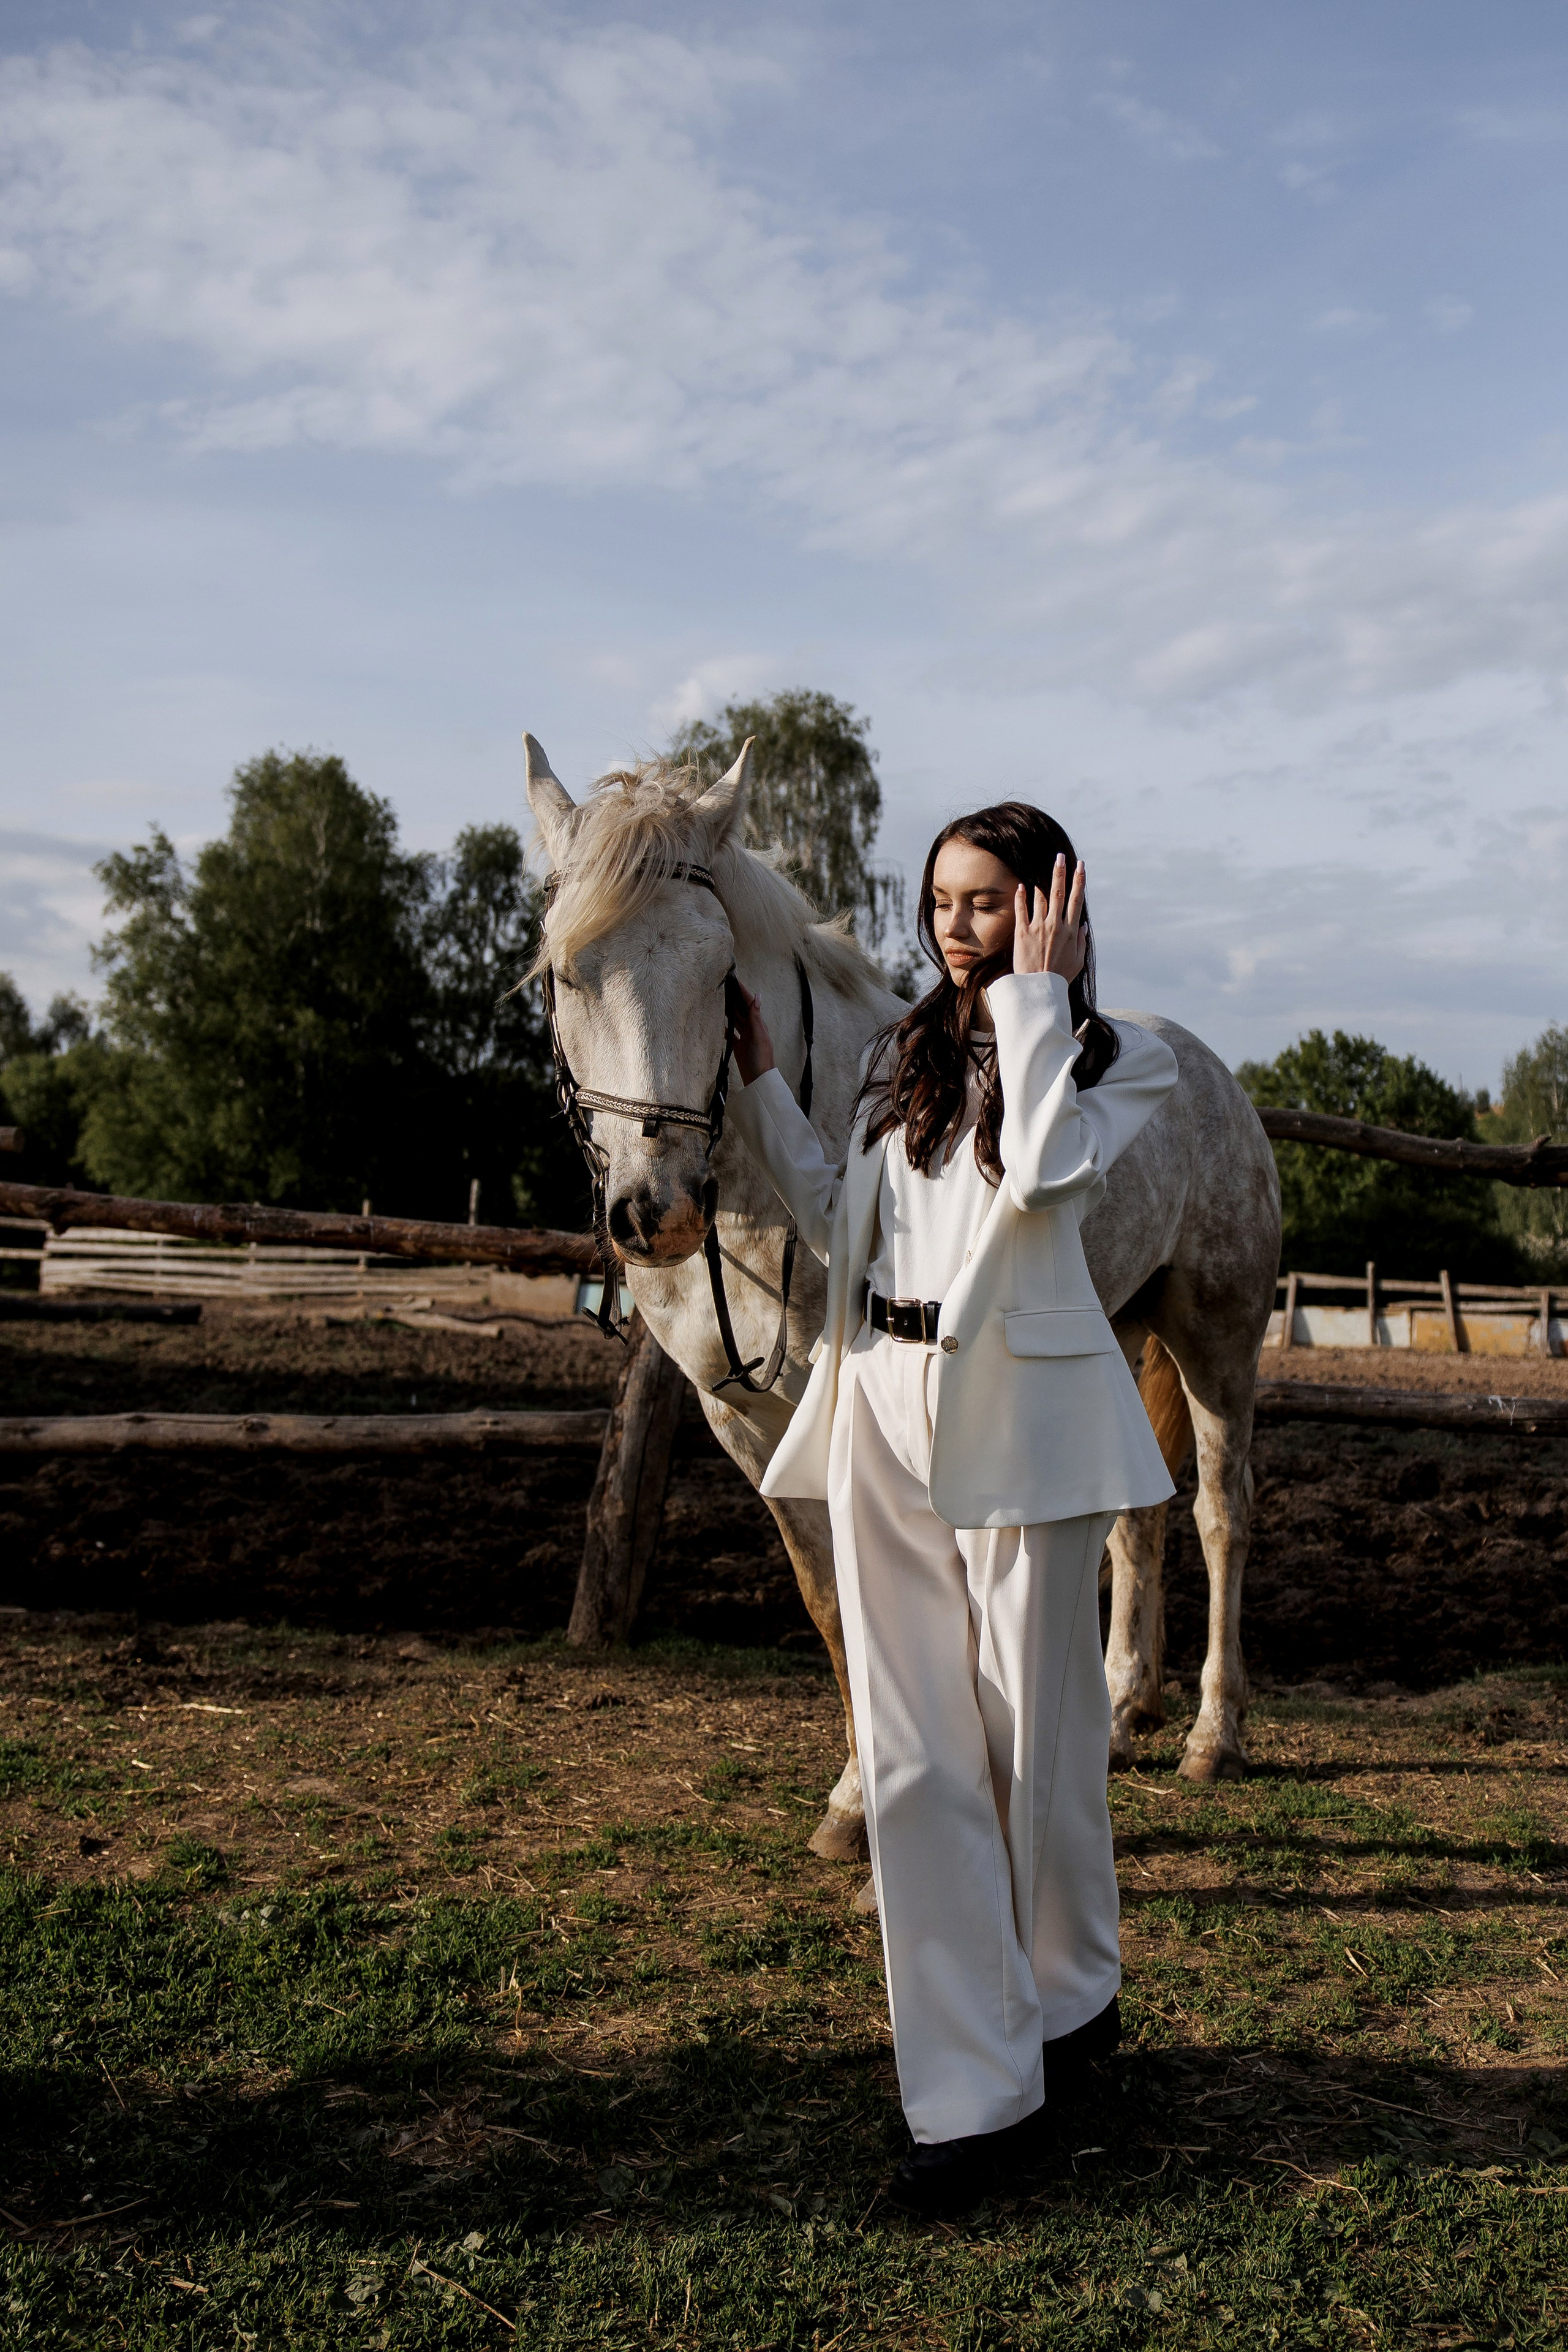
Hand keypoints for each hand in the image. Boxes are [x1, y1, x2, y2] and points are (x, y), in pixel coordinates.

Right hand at [730, 984, 775, 1084]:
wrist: (758, 1079)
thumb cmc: (761, 1058)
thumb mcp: (758, 1035)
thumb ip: (755, 1016)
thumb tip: (757, 996)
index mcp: (758, 1024)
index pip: (749, 1003)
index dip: (742, 991)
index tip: (734, 980)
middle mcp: (751, 1029)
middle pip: (741, 1010)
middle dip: (734, 998)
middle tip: (724, 986)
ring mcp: (745, 1038)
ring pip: (735, 1020)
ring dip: (729, 1010)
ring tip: (721, 999)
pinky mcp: (738, 1047)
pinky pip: (730, 1034)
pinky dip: (725, 1027)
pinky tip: (719, 1022)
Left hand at [1014, 855, 1086, 980]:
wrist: (1038, 988)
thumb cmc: (1059, 978)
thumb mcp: (1077, 962)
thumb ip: (1081, 942)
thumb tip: (1082, 925)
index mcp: (1070, 931)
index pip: (1076, 900)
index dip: (1079, 881)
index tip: (1081, 866)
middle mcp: (1056, 925)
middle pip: (1060, 893)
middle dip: (1061, 872)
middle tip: (1060, 857)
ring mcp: (1039, 927)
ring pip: (1041, 899)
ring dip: (1042, 883)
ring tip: (1040, 869)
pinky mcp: (1023, 933)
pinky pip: (1021, 910)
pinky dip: (1021, 897)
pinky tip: (1021, 886)